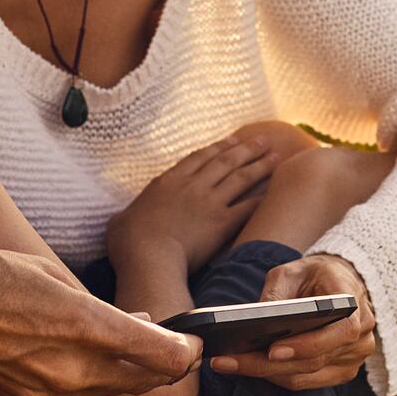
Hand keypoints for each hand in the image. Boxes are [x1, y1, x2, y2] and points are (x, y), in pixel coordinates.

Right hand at [0, 216, 200, 395]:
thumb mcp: (43, 274)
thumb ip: (87, 308)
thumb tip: (119, 326)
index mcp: (81, 329)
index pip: (157, 355)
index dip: (183, 352)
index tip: (194, 343)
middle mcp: (66, 370)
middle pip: (137, 382)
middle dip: (161, 368)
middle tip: (175, 350)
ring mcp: (38, 392)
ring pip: (102, 393)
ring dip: (126, 377)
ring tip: (139, 355)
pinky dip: (86, 382)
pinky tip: (84, 363)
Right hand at [107, 136, 281, 272]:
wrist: (148, 254)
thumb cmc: (128, 241)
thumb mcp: (121, 222)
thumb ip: (127, 216)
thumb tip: (123, 220)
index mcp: (168, 182)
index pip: (198, 159)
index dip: (217, 148)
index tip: (232, 140)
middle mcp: (192, 186)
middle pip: (224, 162)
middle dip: (245, 149)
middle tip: (263, 141)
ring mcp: (209, 202)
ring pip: (240, 178)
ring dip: (260, 166)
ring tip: (275, 157)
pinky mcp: (221, 223)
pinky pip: (247, 207)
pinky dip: (262, 199)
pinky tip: (275, 192)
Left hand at [210, 253, 376, 389]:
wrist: (341, 283)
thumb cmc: (315, 275)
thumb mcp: (292, 271)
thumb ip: (277, 294)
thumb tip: (254, 322)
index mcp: (354, 302)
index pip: (340, 330)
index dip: (308, 344)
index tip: (272, 349)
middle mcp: (361, 335)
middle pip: (315, 359)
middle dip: (268, 364)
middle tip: (228, 362)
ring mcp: (354, 358)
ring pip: (307, 375)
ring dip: (266, 373)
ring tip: (229, 364)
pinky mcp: (343, 371)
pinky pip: (307, 382)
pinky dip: (278, 377)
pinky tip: (250, 368)